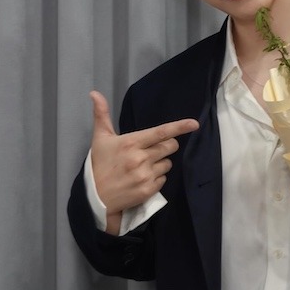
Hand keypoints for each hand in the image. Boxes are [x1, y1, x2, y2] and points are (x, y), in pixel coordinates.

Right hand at [89, 91, 198, 230]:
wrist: (94, 196)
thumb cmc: (99, 164)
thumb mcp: (100, 138)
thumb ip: (101, 114)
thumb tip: (94, 93)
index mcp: (131, 143)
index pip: (160, 132)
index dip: (179, 127)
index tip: (194, 124)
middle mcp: (140, 159)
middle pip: (170, 147)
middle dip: (167, 146)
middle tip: (154, 149)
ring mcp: (145, 175)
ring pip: (168, 163)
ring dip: (161, 162)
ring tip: (144, 165)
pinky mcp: (148, 190)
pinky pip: (164, 179)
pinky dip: (157, 177)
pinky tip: (144, 178)